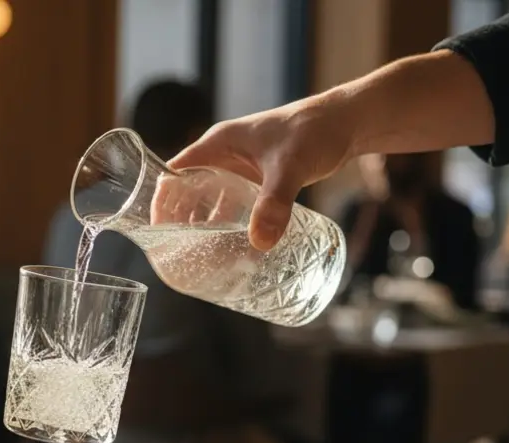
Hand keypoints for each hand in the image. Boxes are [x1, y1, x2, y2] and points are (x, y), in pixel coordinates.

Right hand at [169, 96, 356, 250]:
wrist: (349, 122)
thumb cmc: (315, 131)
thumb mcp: (290, 168)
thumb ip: (275, 203)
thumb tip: (260, 242)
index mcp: (217, 144)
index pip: (174, 173)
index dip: (162, 201)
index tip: (159, 231)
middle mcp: (223, 155)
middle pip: (187, 190)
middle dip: (180, 219)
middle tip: (177, 251)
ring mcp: (240, 168)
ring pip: (209, 198)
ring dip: (203, 223)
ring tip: (198, 253)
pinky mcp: (258, 179)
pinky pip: (232, 203)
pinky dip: (227, 222)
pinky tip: (231, 243)